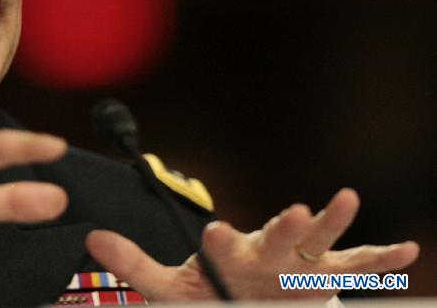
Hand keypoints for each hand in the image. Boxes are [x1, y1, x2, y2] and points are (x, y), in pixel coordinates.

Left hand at [86, 188, 418, 300]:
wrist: (245, 301)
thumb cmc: (212, 292)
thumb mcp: (172, 287)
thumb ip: (135, 263)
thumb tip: (91, 237)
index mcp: (230, 256)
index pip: (224, 247)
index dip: (221, 243)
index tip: (217, 235)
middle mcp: (267, 253)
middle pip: (276, 237)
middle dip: (284, 227)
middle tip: (290, 210)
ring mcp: (299, 264)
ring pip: (318, 240)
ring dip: (332, 221)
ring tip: (346, 198)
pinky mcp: (324, 278)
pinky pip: (355, 266)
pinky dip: (380, 257)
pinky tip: (407, 252)